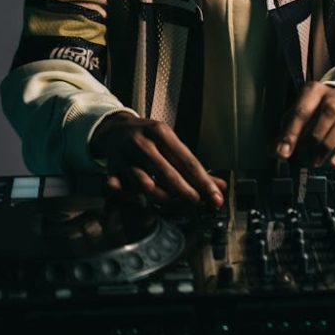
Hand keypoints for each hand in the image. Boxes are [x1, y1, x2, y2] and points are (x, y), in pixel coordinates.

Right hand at [90, 111, 225, 207]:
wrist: (114, 129)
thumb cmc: (148, 138)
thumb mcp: (171, 143)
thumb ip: (193, 166)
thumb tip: (220, 185)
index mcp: (161, 132)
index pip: (187, 161)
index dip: (203, 182)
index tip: (215, 196)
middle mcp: (143, 143)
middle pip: (169, 173)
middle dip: (187, 193)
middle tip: (199, 203)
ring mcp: (127, 157)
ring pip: (147, 184)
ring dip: (165, 198)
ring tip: (179, 205)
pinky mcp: (114, 170)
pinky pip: (124, 189)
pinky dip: (134, 197)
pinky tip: (145, 203)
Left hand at [276, 83, 334, 168]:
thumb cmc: (315, 107)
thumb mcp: (298, 112)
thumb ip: (285, 130)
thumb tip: (274, 151)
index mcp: (313, 91)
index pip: (301, 114)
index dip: (290, 135)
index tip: (282, 153)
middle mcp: (333, 98)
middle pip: (319, 125)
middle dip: (306, 145)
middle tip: (299, 156)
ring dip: (321, 152)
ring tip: (311, 161)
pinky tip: (333, 164)